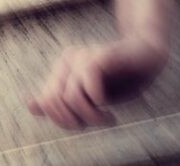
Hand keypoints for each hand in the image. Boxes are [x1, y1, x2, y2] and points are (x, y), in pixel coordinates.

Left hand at [27, 37, 167, 129]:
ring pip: (70, 97)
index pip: (46, 102)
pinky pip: (87, 81)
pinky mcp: (100, 56)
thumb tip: (31, 106)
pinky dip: (96, 100)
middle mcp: (67, 61)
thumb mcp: (91, 96)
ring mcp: (83, 56)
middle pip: (54, 102)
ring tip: (108, 118)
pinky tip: (106, 106)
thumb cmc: (121, 78)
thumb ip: (63, 101)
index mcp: (61, 70)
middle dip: (74, 121)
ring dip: (90, 116)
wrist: (147, 54)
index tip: (84, 124)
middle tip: (99, 121)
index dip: (62, 120)